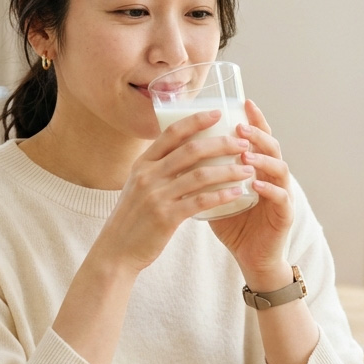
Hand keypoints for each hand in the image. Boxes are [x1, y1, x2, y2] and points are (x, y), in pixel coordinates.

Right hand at [92, 109, 256, 273]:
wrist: (116, 250)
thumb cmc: (133, 218)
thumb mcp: (138, 186)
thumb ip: (158, 169)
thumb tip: (185, 152)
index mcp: (142, 164)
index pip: (171, 132)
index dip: (196, 120)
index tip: (217, 113)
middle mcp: (148, 175)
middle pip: (191, 150)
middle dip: (221, 144)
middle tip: (242, 144)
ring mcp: (156, 196)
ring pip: (200, 175)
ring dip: (228, 170)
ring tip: (247, 169)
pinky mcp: (166, 217)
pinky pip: (200, 201)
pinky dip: (221, 195)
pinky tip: (237, 193)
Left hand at [208, 99, 294, 281]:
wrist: (251, 259)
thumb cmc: (234, 225)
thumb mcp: (216, 194)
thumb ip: (205, 174)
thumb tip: (177, 153)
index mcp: (258, 169)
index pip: (259, 138)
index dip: (255, 120)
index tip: (244, 102)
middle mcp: (274, 177)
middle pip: (272, 147)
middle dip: (257, 134)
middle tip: (240, 126)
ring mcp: (283, 195)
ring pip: (280, 168)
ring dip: (263, 158)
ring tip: (245, 153)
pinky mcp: (285, 216)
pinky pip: (281, 198)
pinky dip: (268, 189)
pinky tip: (255, 184)